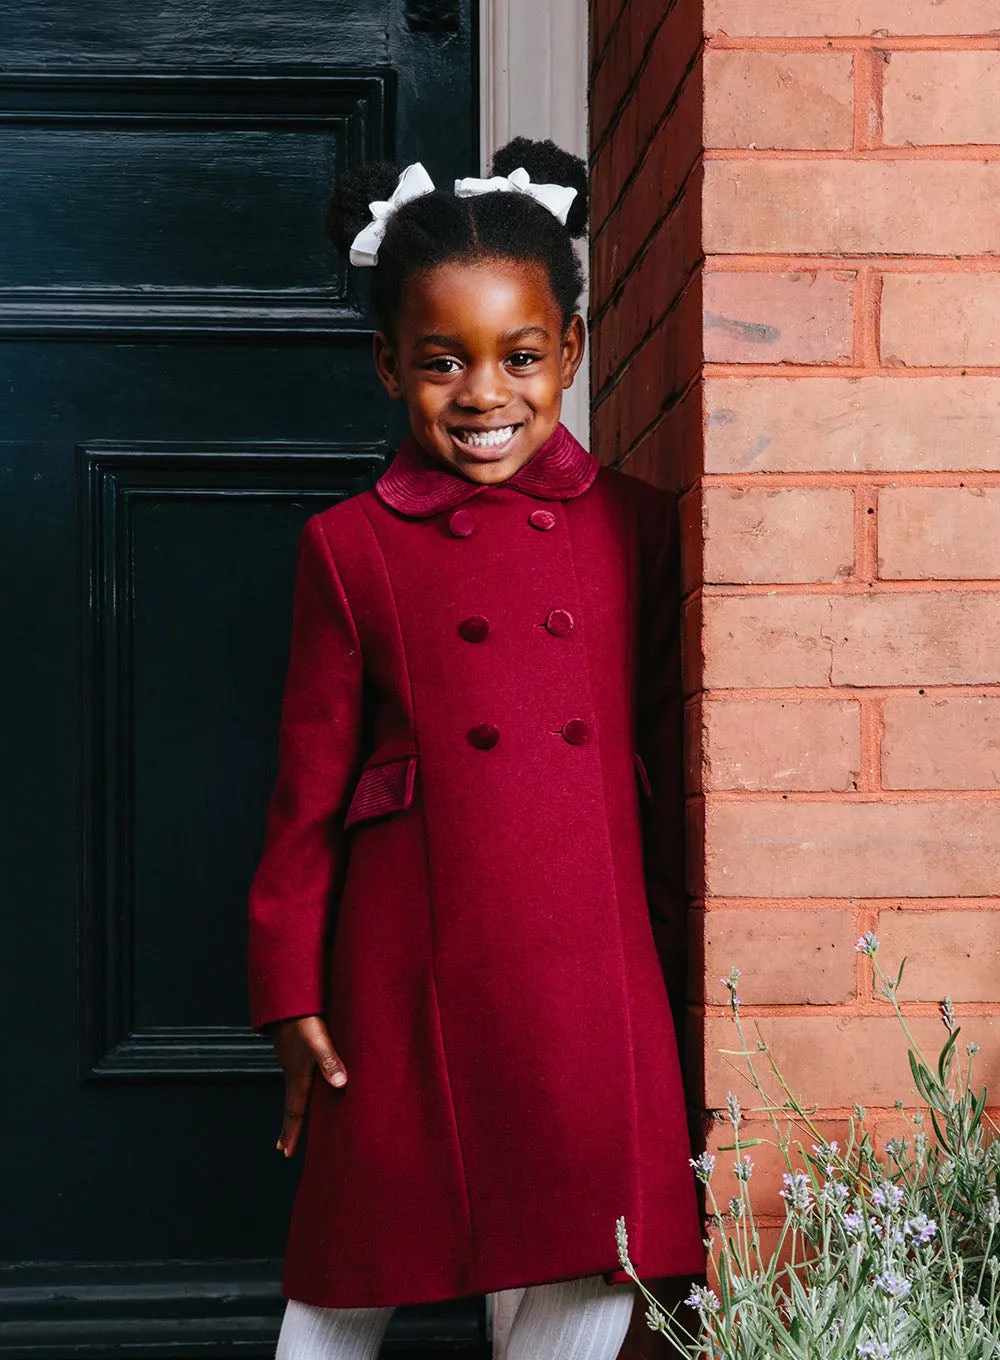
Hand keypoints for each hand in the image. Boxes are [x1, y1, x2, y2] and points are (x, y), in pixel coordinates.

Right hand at [271, 1015, 346, 1157]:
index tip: (286, 1153)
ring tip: (298, 1119)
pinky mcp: (297, 1047)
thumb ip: (329, 1061)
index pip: (294, 1111)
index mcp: (297, 1076)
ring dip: (296, 1106)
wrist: (287, 998)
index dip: (291, 1133)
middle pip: (292, 1104)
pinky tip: (309, 1080)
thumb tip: (340, 1085)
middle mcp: (293, 1071)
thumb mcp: (318, 1040)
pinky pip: (299, 1074)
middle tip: (284, 1146)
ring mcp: (293, 1059)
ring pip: (296, 1088)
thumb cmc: (303, 1020)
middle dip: (290, 1126)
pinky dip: (302, 1086)